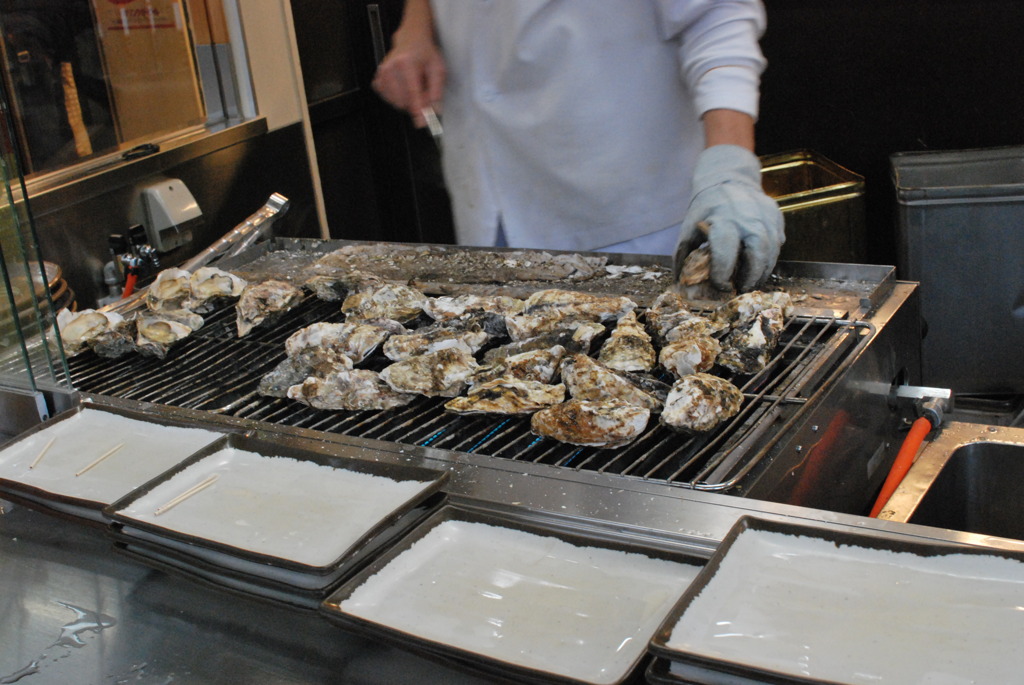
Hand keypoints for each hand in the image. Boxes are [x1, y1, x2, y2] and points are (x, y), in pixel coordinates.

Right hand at [371, 10, 445, 128]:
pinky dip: (397, 99)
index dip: (417, 109)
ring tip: (414, 87)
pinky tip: (403, 88)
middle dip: (416, 103)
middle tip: (424, 93)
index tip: (421, 123)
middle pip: (404, 100)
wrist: (411, 40)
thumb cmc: (426, 54)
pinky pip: (388, 99)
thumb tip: (433, 112)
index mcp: (407, 63)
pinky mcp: (377, 80)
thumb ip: (436, 91)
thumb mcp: (438, 69)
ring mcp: (381, 74)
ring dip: (407, 102)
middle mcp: (390, 68)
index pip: (412, 92)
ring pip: (396, 102)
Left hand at [674, 145, 783, 291]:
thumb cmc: (706, 209)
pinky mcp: (776, 217)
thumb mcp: (689, 229)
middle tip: (741, 289)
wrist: (728, 179)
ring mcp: (766, 215)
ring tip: (749, 282)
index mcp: (722, 219)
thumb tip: (680, 285)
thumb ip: (685, 257)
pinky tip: (757, 267)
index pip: (726, 253)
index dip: (723, 275)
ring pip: (772, 252)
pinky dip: (769, 260)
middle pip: (758, 254)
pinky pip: (777, 244)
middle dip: (751, 277)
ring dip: (762, 272)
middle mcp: (748, 217)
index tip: (720, 286)